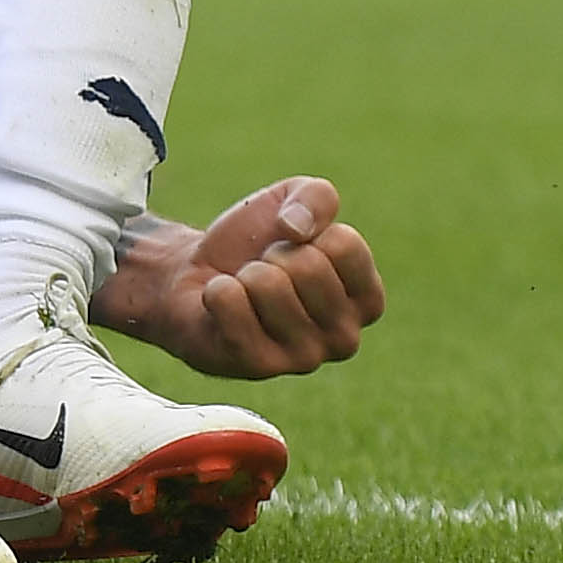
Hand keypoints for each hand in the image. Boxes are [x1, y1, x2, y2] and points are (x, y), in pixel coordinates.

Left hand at [92, 175, 383, 379]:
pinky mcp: (257, 366)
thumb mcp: (292, 201)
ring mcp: (303, 359)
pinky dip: (217, 290)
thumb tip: (297, 228)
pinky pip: (230, 303)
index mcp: (366, 300)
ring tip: (246, 290)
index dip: (307, 232)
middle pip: (308, 266)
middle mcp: (345, 338)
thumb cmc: (257, 243)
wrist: (196, 274)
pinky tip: (222, 306)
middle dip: (274, 254)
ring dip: (246, 274)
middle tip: (265, 270)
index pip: (345, 246)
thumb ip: (316, 197)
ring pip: (268, 285)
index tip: (296, 247)